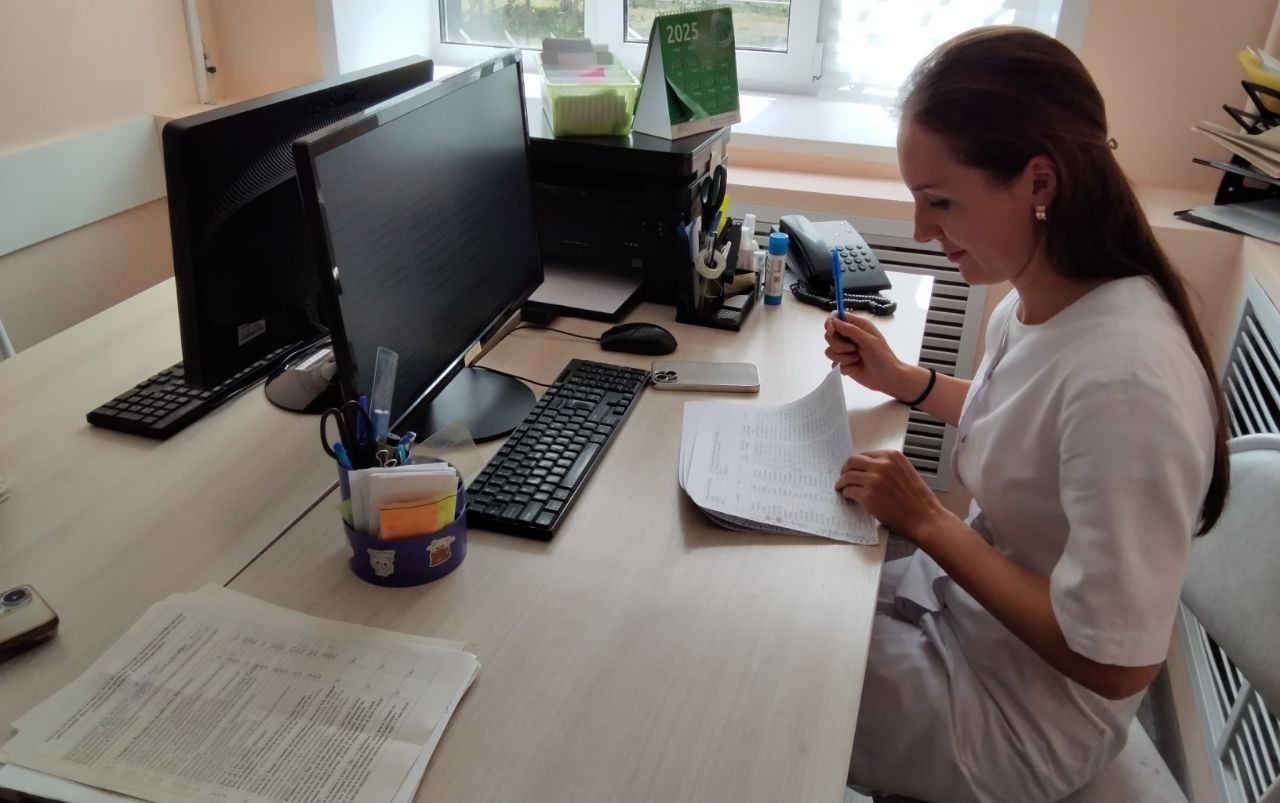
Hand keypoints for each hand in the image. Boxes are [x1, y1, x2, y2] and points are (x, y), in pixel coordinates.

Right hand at [823, 313, 911, 397]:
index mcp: (858, 326)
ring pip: (830, 349)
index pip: (838, 317)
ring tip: (856, 359)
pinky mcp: (843, 362)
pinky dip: (842, 365)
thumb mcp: (869, 341)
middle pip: (830, 334)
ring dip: (842, 356)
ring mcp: (846, 350)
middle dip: (838, 344)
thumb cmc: (883, 357)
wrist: (887, 378)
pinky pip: (833, 362)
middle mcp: (850, 336)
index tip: (831, 331)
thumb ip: (851, 330)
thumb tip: (835, 321)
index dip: (831, 322)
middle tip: (852, 349)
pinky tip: (854, 366)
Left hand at [834, 450, 953, 541]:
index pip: (866, 454)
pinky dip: (846, 493)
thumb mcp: (906, 472)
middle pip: (853, 461)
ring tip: (841, 486)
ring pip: (848, 475)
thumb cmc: (918, 500)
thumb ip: (889, 467)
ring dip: (842, 481)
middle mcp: (882, 464)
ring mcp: (874, 479)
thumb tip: (871, 470)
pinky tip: (848, 496)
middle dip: (845, 469)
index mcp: (893, 456)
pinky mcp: (868, 495)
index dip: (857, 463)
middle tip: (842, 476)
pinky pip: (850, 490)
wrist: (924, 517)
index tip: (852, 468)